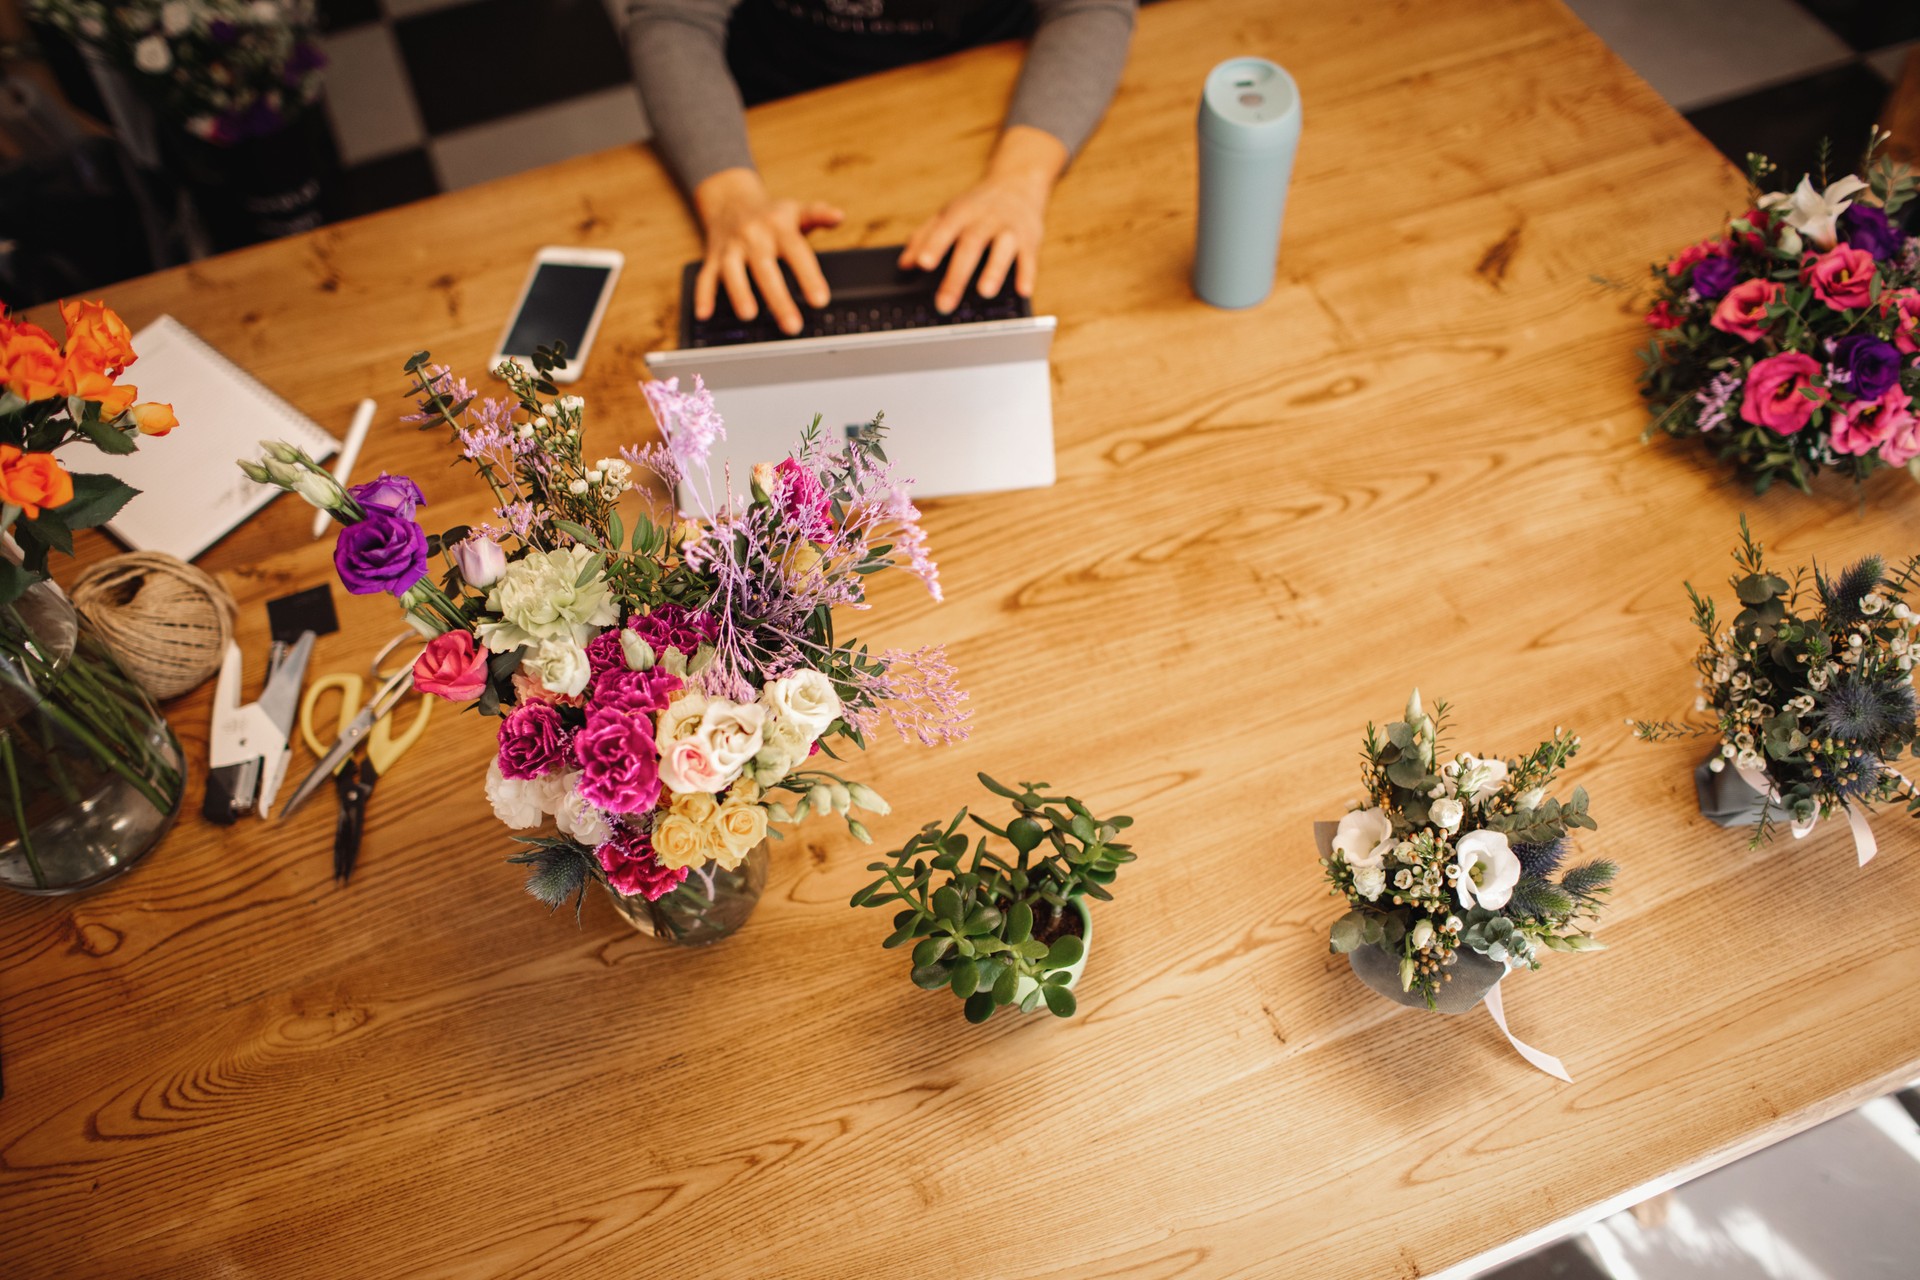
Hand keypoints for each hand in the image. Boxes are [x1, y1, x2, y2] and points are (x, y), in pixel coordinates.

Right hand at [692, 168, 842, 334]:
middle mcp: (753, 236)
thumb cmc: (770, 215)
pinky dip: (702, 296)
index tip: (820, 301)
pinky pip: (706, 277)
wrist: (730, 200)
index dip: (809, 276)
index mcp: (778, 227)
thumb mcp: (796, 210)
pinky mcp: (713, 258)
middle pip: (766, 268)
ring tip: (749, 316)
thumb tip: (838, 215)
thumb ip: (818, 215)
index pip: (796, 252)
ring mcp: (731, 247)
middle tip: (792, 326)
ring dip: (740, 293)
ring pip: (733, 271)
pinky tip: (704, 315)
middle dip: (778, 298)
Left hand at [899, 125, 1068, 312]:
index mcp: (961, 213)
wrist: (1018, 181)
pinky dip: (1027, 274)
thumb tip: (905, 264)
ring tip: (984, 292)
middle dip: (957, 276)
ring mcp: (1009, 229)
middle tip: (944, 303)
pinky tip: (1023, 292)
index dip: (934, 245)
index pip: (945, 229)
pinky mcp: (1030, 240)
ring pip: (1002, 249)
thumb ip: (926, 237)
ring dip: (994, 270)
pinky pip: (1030, 258)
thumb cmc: (977, 205)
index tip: (923, 264)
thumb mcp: (949, 213)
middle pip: (971, 246)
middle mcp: (985, 219)